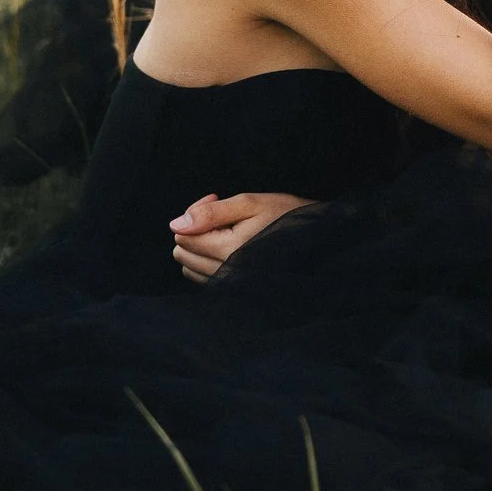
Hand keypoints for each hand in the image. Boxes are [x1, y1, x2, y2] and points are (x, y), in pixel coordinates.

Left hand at [170, 191, 316, 282]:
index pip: (183, 236)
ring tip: (226, 229)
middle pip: (182, 253)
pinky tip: (227, 246)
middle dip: (195, 230)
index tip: (217, 199)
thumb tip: (176, 224)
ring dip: (200, 246)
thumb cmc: (286, 215)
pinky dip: (206, 261)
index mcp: (230, 250)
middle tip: (222, 213)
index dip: (195, 213)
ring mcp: (231, 285)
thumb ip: (211, 212)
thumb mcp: (250, 203)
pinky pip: (203, 278)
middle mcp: (228, 274)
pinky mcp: (234, 290)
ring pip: (189, 268)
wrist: (315, 238)